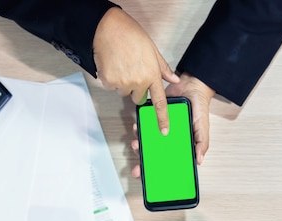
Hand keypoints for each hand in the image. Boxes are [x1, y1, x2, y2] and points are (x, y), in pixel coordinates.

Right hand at [93, 7, 179, 134]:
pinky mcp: (110, 81)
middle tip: (132, 71)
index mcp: (152, 74)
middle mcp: (139, 81)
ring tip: (122, 64)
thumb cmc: (130, 35)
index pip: (159, 102)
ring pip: (124, 91)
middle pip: (138, 98)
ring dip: (123, 82)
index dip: (162, 118)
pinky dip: (111, 79)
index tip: (164, 130)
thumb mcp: (152, 50)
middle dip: (136, 89)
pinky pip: (112, 86)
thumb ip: (163, 68)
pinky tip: (113, 64)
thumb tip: (173, 79)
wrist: (108, 28)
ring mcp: (123, 83)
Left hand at [130, 72, 215, 177]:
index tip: (149, 178)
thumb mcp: (203, 126)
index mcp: (179, 144)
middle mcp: (167, 138)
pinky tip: (137, 128)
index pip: (167, 160)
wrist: (192, 85)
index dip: (157, 170)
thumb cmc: (199, 108)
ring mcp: (159, 127)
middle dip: (144, 162)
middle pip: (153, 154)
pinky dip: (138, 127)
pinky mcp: (153, 116)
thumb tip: (199, 161)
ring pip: (146, 140)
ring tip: (136, 144)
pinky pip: (143, 123)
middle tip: (137, 168)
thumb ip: (202, 143)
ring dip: (139, 145)